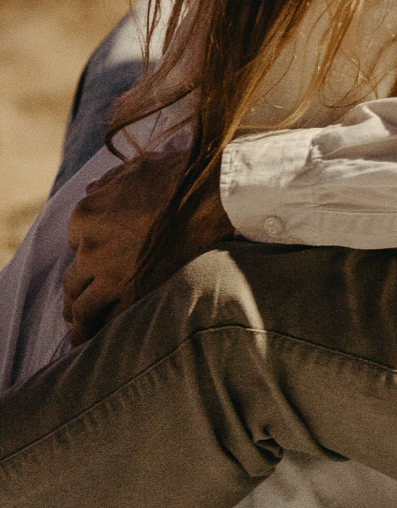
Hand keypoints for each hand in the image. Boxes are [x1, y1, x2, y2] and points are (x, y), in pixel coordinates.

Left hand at [63, 145, 231, 344]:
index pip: (75, 241)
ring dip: (78, 319)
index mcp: (85, 216)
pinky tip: (98, 339)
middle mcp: (90, 248)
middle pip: (72, 279)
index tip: (99, 255)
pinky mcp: (135, 294)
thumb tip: (91, 191)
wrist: (212, 194)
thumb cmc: (177, 175)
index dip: (88, 248)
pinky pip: (109, 320)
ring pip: (81, 306)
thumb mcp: (134, 168)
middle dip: (77, 288)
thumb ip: (107, 183)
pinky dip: (101, 330)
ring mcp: (110, 275)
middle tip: (76, 302)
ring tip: (79, 329)